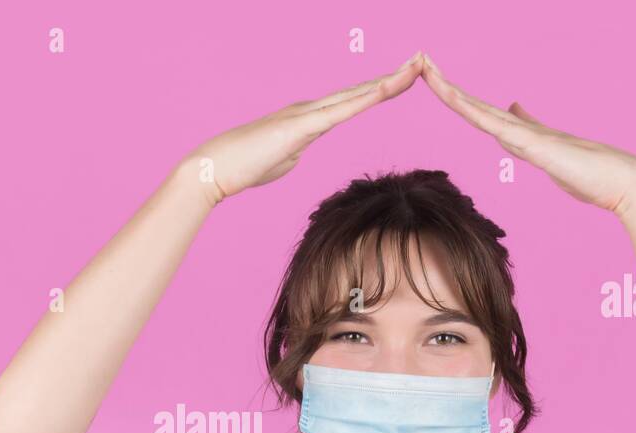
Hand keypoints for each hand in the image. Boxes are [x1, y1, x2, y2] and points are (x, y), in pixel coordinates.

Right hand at [186, 53, 424, 204]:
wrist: (214, 168)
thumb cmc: (243, 168)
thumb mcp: (278, 162)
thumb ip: (293, 153)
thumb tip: (299, 153)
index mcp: (308, 120)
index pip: (352, 104)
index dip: (379, 92)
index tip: (404, 81)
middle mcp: (311, 110)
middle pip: (361, 92)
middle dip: (393, 78)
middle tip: (422, 61)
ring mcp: (307, 115)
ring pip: (356, 95)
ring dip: (388, 82)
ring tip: (416, 67)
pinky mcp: (302, 126)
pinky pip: (343, 111)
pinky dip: (368, 99)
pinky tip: (388, 89)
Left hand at [419, 55, 635, 215]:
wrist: (626, 184)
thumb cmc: (593, 175)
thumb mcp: (550, 153)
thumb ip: (530, 132)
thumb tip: (511, 110)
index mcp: (520, 137)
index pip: (478, 114)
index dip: (455, 99)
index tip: (433, 80)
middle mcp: (521, 131)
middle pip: (473, 107)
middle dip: (445, 86)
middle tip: (420, 61)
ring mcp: (530, 139)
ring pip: (481, 112)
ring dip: (454, 94)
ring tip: (429, 72)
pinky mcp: (540, 149)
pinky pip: (502, 130)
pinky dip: (479, 116)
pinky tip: (461, 105)